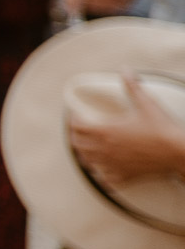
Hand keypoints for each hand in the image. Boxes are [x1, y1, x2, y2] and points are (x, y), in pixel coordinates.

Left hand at [68, 74, 184, 186]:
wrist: (178, 152)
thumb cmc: (162, 128)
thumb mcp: (146, 103)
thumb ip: (132, 86)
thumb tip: (125, 69)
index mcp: (106, 131)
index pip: (77, 126)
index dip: (74, 120)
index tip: (77, 116)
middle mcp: (105, 149)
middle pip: (78, 145)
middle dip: (76, 137)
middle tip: (80, 131)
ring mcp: (113, 164)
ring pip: (88, 162)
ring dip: (85, 155)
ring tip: (87, 149)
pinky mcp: (124, 176)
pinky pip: (105, 179)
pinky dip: (101, 175)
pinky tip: (104, 170)